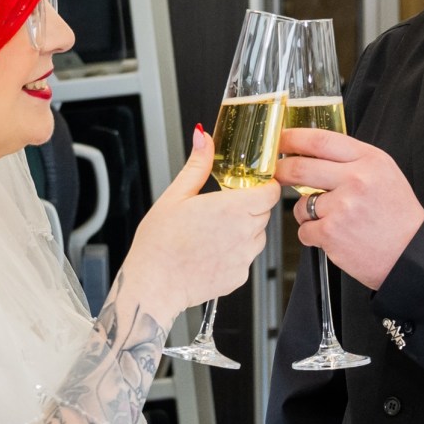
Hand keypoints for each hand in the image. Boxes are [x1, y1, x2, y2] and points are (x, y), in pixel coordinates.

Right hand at [123, 126, 279, 321]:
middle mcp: (244, 234)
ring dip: (243, 230)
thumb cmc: (159, 243)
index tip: (251, 185)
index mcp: (232, 209)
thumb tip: (203, 138)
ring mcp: (244, 258)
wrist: (152, 285)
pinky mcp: (239, 277)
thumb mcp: (175, 195)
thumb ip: (198, 165)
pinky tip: (210, 251)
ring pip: (257, 236)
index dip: (263, 186)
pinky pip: (245, 258)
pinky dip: (234, 253)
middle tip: (220, 209)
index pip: (271, 192)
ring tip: (211, 233)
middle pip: (263, 212)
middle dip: (248, 207)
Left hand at [272, 128, 423, 290]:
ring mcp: (342, 206)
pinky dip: (314, 235)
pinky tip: (336, 237)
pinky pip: (305, 229)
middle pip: (300, 167)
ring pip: (301, 204)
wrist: (411, 255)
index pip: (321, 140)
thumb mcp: (384, 174)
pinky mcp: (332, 232)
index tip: (281, 139)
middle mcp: (356, 179)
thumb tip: (312, 153)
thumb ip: (352, 160)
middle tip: (277, 173)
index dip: (293, 138)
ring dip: (308, 213)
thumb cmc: (398, 216)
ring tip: (333, 220)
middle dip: (282, 170)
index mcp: (370, 160)